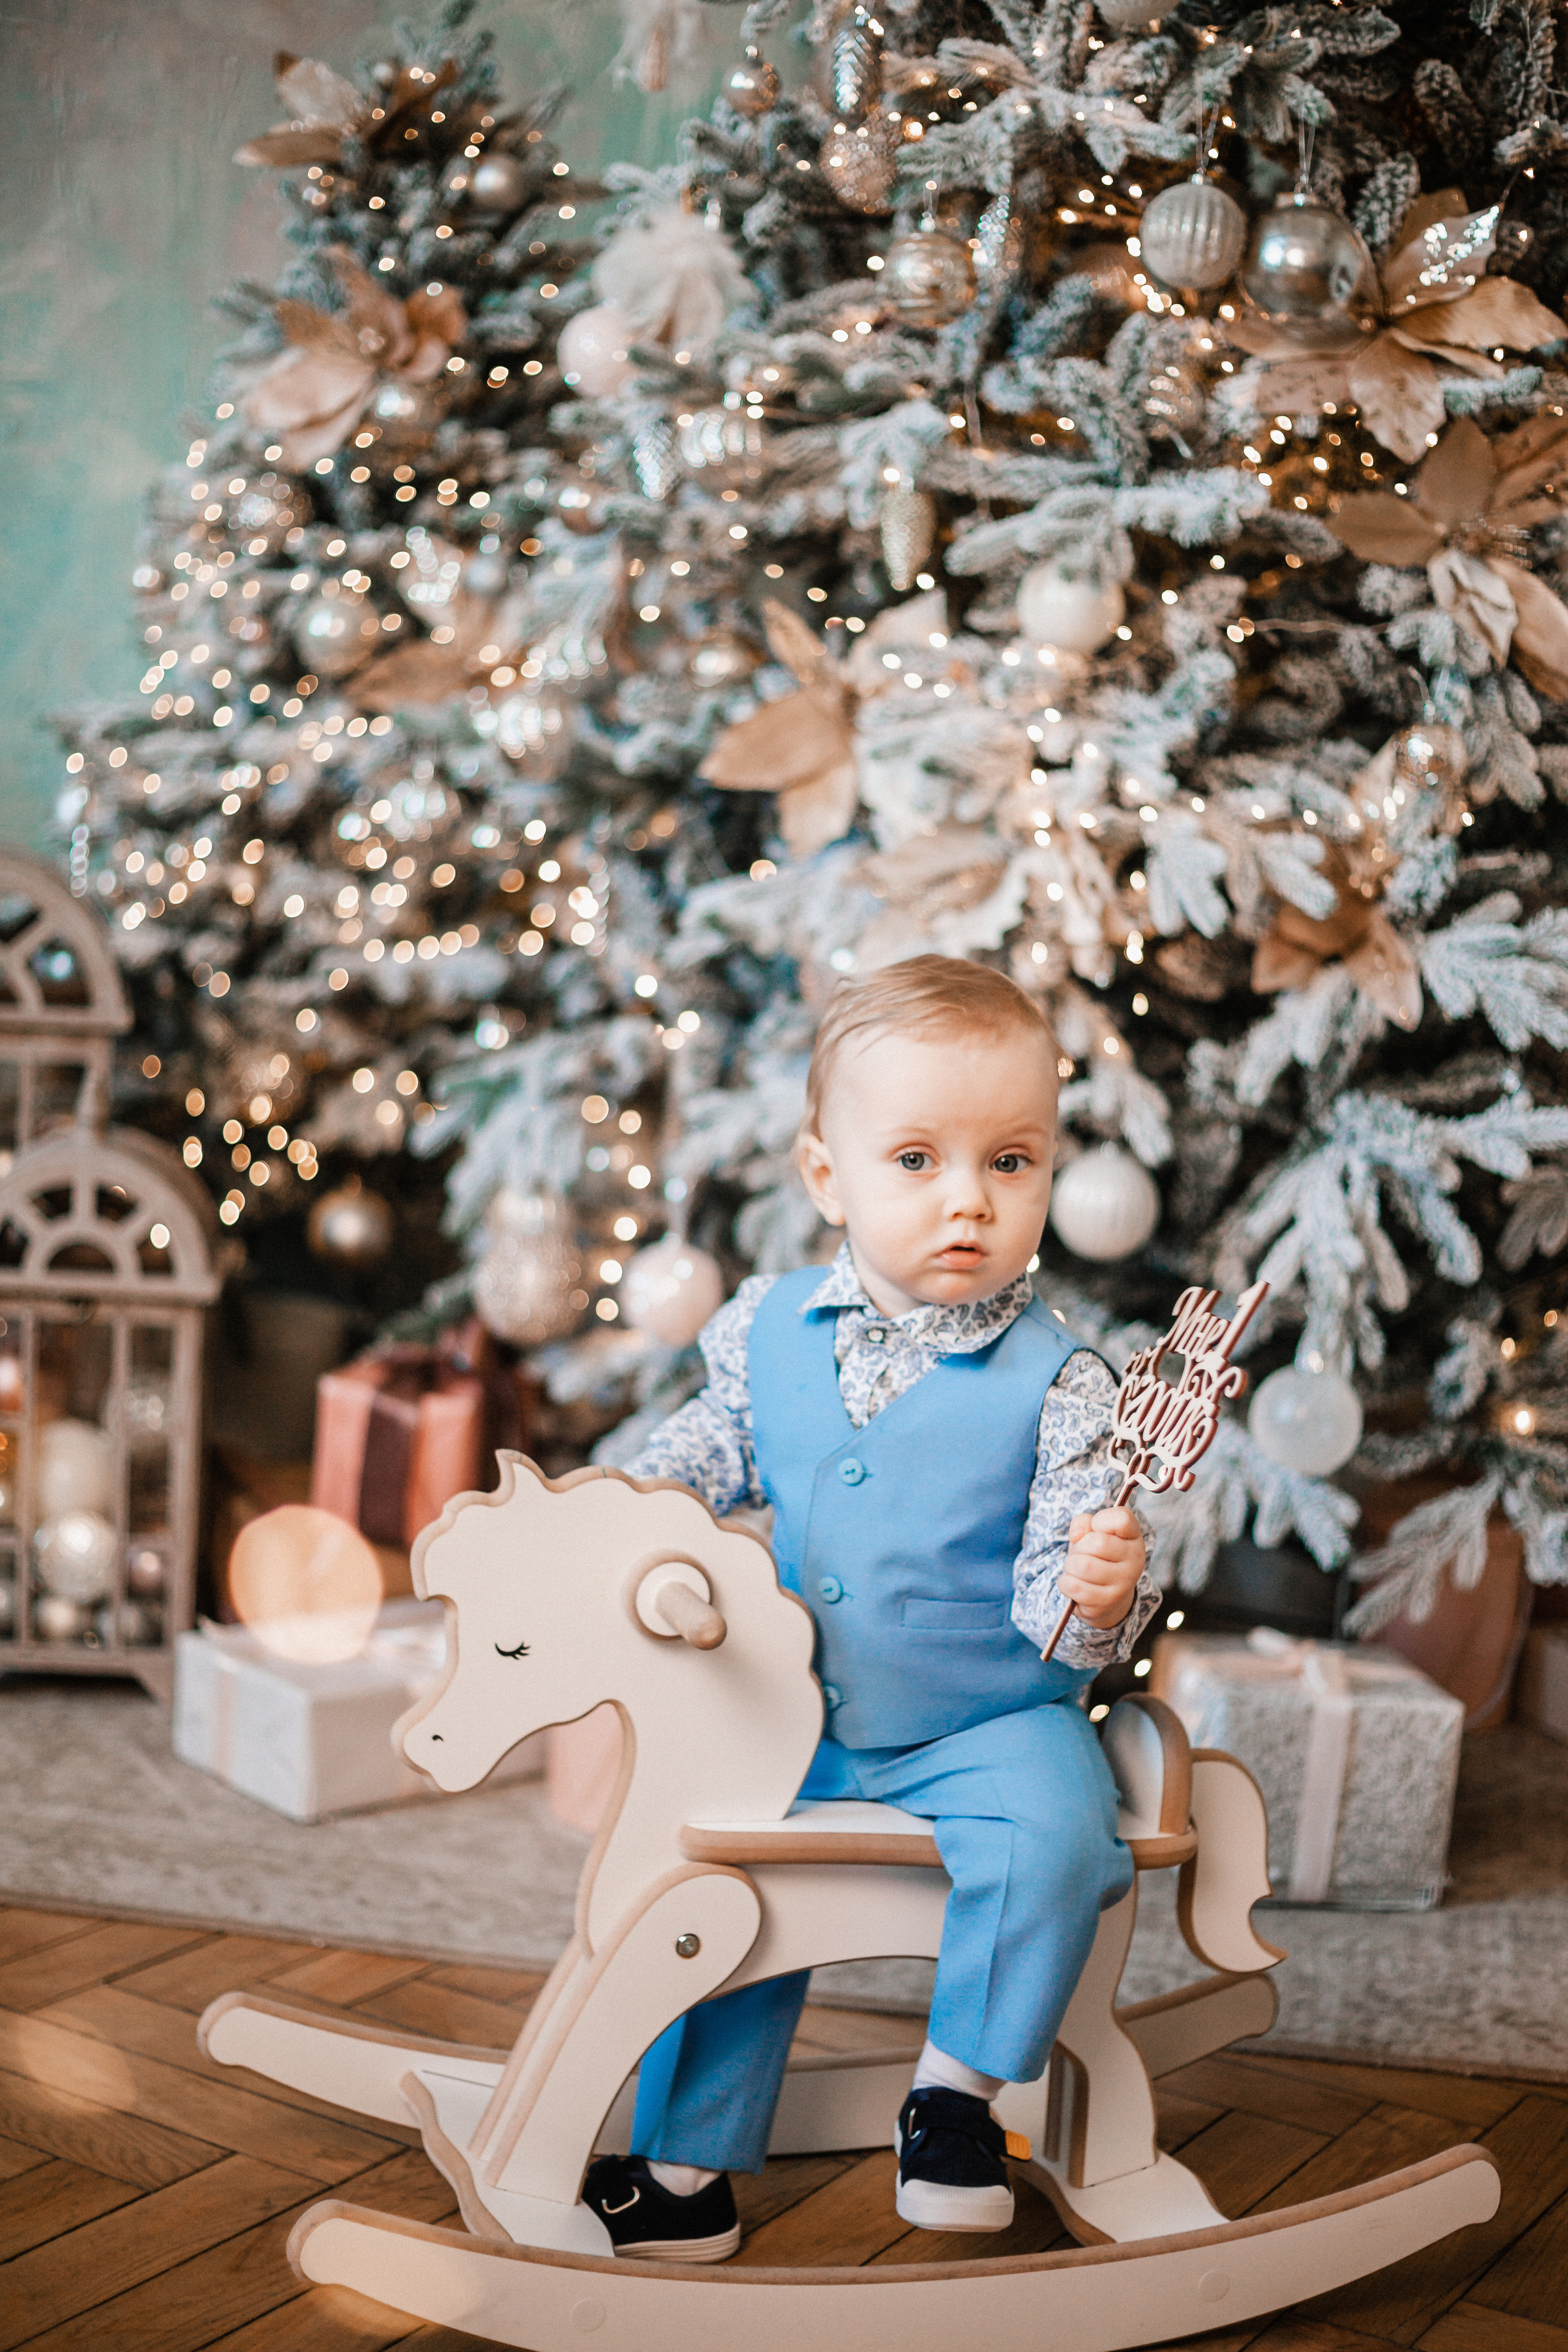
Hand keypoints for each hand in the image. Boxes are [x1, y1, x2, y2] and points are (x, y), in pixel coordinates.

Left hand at [1060, 1506, 1144, 1630]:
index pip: (1122, 1518)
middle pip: (1096, 1542)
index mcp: (1133, 1537)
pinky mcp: (1107, 1602)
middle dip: (1078, 1546)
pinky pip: (1074, 1586)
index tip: (1095, 1528)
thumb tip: (1077, 1535)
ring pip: (1083, 1566)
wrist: (1106, 1595)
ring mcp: (1123, 1583)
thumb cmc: (1096, 1556)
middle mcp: (1135, 1560)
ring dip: (1070, 1565)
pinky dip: (1065, 1582)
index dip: (1101, 1519)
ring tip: (1076, 1568)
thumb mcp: (1090, 1533)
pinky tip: (1072, 1582)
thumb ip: (1083, 1523)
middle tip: (1081, 1553)